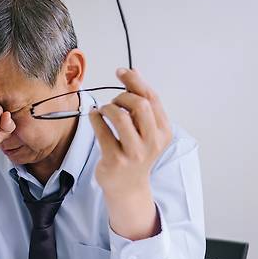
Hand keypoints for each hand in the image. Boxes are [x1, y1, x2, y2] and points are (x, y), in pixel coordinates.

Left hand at [88, 68, 171, 239]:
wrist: (127, 187)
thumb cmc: (135, 153)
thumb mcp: (145, 130)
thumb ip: (141, 103)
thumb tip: (134, 71)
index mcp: (163, 132)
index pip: (152, 98)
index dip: (135, 81)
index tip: (122, 72)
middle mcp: (152, 142)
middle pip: (139, 104)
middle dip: (123, 96)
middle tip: (114, 101)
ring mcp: (134, 153)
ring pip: (120, 116)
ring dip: (108, 107)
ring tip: (103, 111)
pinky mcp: (115, 160)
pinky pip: (102, 130)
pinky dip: (95, 118)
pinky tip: (94, 116)